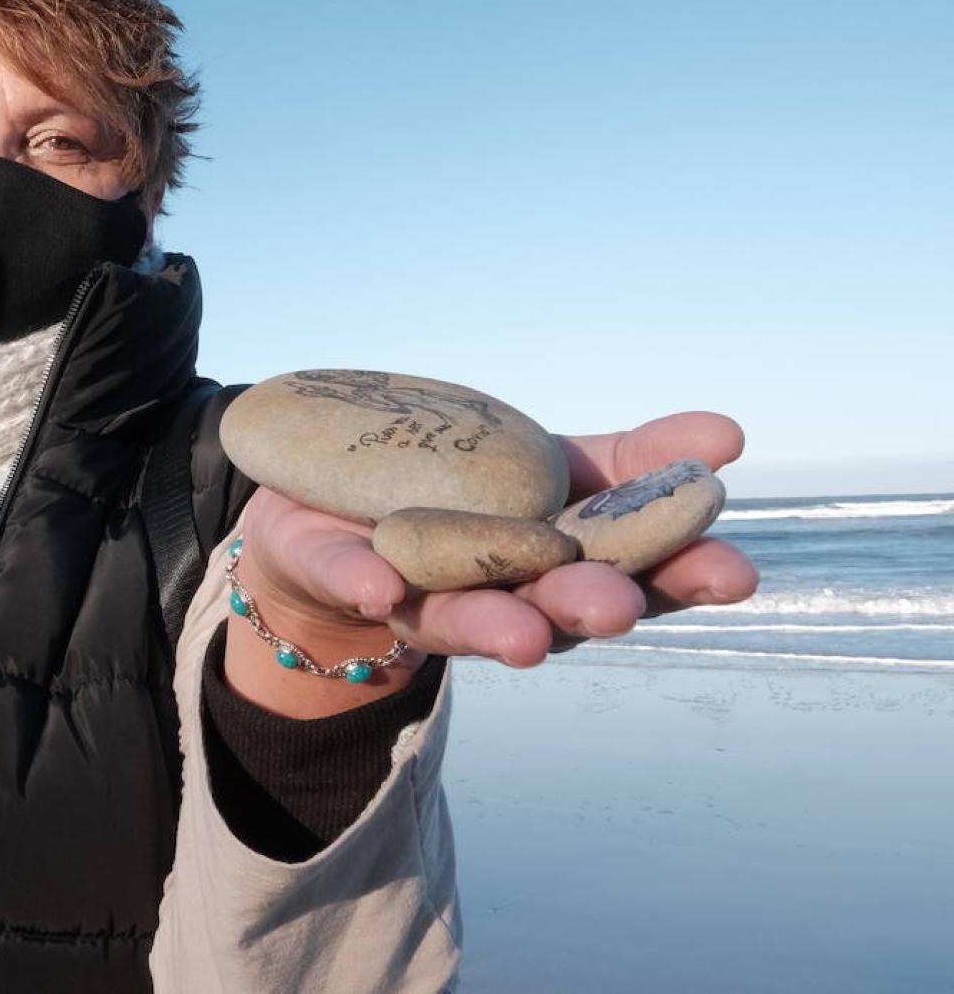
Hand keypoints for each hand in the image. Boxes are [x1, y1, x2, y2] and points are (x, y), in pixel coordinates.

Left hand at [237, 411, 758, 669]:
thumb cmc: (467, 483)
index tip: (737, 574)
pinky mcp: (346, 575)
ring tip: (522, 636)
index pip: (634, 570)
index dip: (682, 573)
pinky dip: (367, 582)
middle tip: (619, 606)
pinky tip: (379, 588)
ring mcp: (421, 591)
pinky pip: (352, 580)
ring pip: (463, 617)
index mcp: (565, 559)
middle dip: (588, 607)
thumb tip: (729, 436)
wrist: (336, 500)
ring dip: (495, 627)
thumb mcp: (554, 461)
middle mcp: (503, 592)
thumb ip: (634, 458)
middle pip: (555, 608)